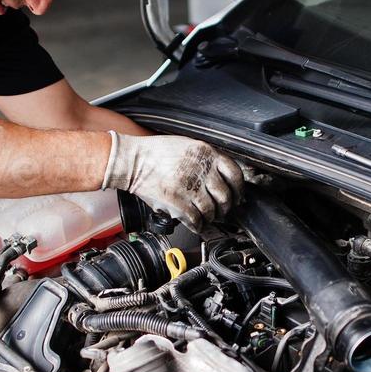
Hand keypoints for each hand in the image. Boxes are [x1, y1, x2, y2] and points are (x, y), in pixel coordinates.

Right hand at [100, 132, 244, 230]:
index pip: (234, 174)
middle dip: (224, 207)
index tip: (237, 196)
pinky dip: (198, 225)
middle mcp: (201, 170)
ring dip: (210, 217)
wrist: (132, 161)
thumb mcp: (188, 146)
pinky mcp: (178, 202)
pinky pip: (196, 220)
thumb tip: (222, 178)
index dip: (238, 189)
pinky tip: (195, 223)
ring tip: (205, 217)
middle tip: (220, 211)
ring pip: (211, 211)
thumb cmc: (157, 153)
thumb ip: (207, 160)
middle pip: (225, 196)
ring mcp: (190, 187)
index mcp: (206, 153)